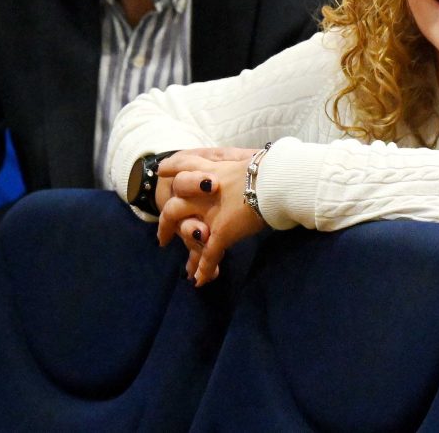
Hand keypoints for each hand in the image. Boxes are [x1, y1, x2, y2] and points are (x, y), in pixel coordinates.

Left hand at [154, 149, 264, 285]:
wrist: (277, 180)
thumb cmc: (269, 167)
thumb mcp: (248, 157)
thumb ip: (240, 160)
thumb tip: (252, 160)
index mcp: (211, 170)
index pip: (182, 165)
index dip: (171, 168)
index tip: (162, 172)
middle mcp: (203, 192)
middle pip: (173, 206)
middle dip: (165, 222)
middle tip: (163, 238)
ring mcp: (210, 213)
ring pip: (186, 230)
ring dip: (182, 243)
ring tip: (182, 263)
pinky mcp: (220, 232)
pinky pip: (209, 254)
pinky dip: (205, 269)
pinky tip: (199, 280)